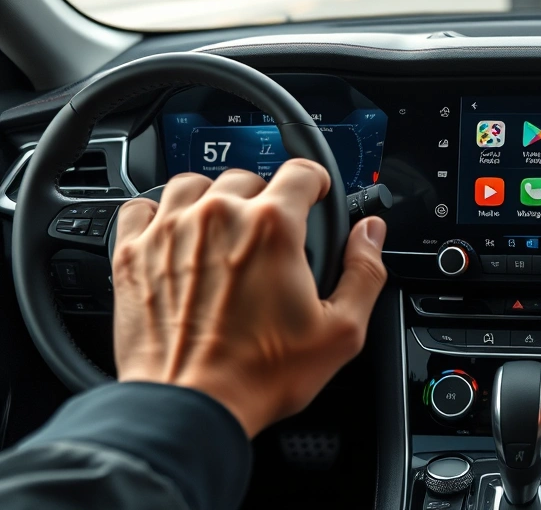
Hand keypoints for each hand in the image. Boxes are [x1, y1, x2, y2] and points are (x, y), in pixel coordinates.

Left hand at [111, 159, 387, 436]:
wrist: (190, 406)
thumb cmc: (260, 374)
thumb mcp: (341, 331)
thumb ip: (364, 271)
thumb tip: (371, 233)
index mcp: (273, 227)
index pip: (301, 171)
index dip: (315, 185)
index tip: (314, 198)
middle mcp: (219, 216)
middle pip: (248, 178)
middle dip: (265, 202)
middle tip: (271, 240)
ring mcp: (170, 231)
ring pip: (194, 185)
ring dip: (213, 201)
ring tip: (223, 233)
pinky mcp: (133, 253)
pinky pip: (141, 207)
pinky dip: (160, 215)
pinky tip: (174, 238)